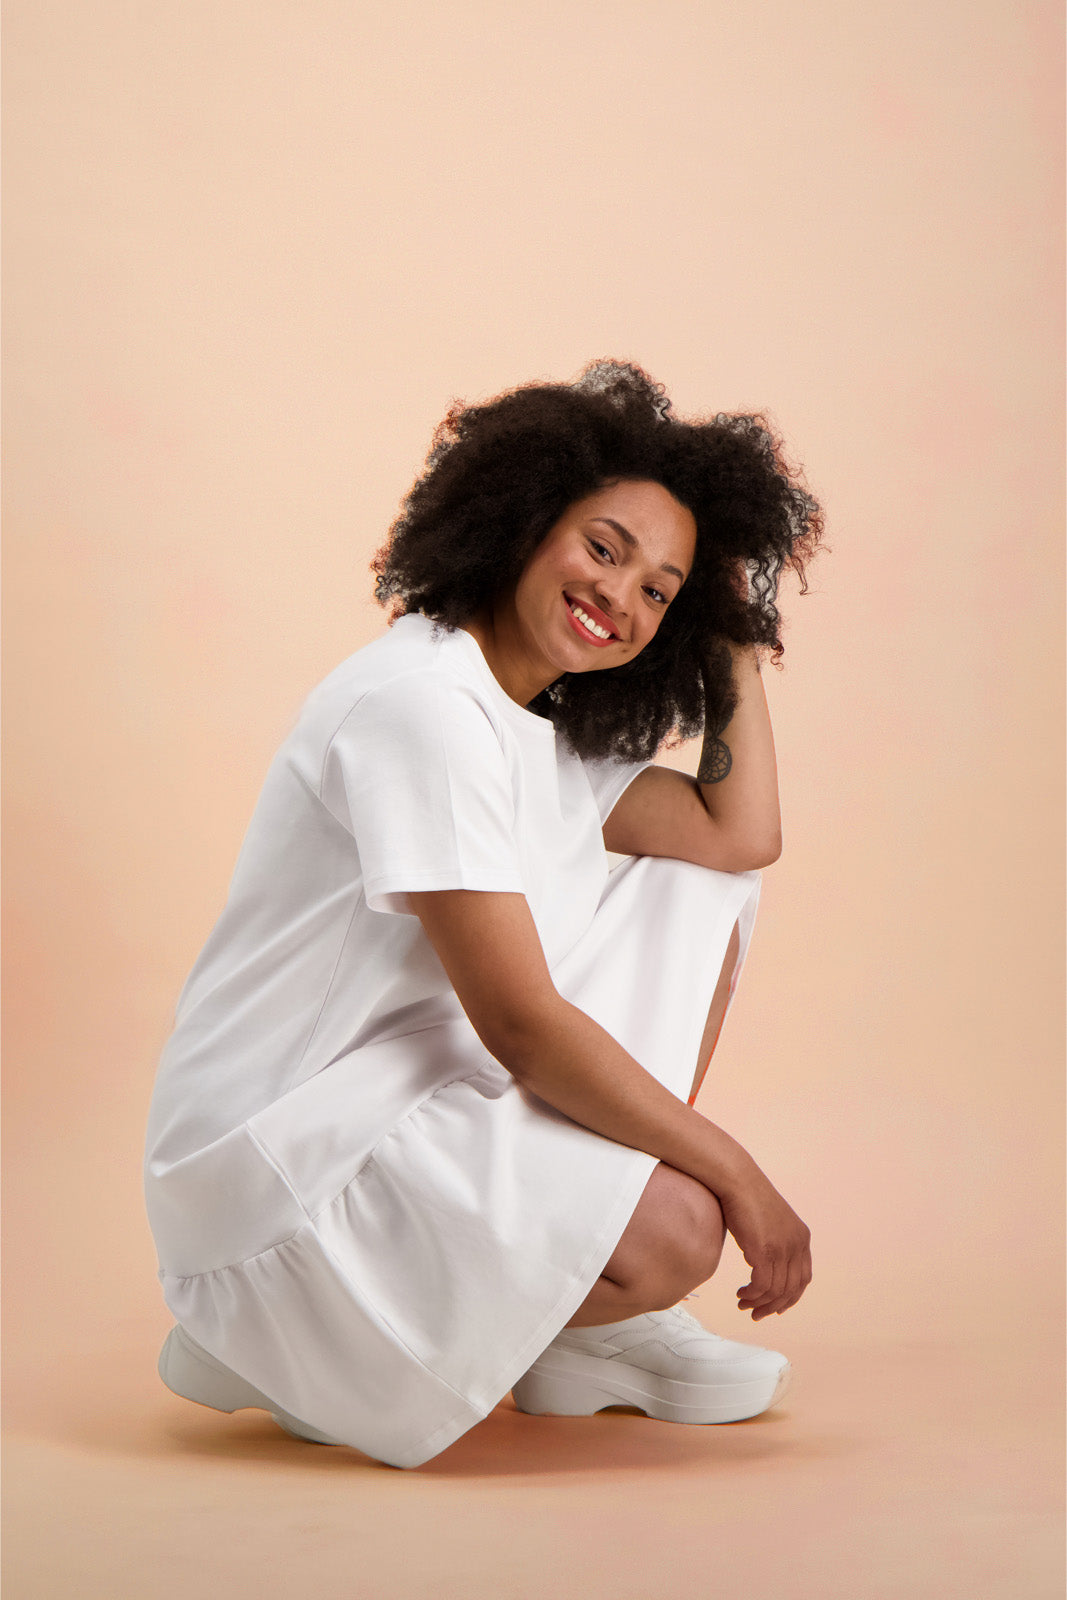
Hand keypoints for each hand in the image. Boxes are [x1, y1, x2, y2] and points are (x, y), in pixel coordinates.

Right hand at [718, 1165, 811, 1320]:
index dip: (791, 1297)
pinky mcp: (764, 1250)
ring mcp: (782, 1247)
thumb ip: (774, 1242)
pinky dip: (752, 1295)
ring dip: (759, 1302)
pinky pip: (762, 1285)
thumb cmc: (746, 1198)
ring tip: (743, 1303)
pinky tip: (741, 1293)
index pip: (803, 1279)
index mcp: (802, 1237)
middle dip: (774, 1307)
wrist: (736, 1179)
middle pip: (791, 1289)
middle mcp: (797, 1244)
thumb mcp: (770, 1222)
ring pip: (776, 1291)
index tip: (776, 1307)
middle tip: (756, 1314)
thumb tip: (763, 1264)